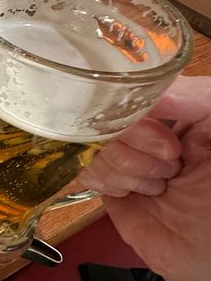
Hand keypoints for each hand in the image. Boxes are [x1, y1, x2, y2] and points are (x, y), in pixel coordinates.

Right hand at [79, 76, 210, 280]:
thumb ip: (195, 97)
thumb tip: (150, 90)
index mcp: (170, 107)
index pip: (130, 88)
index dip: (137, 111)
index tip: (168, 138)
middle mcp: (142, 127)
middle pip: (105, 115)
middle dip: (138, 144)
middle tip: (173, 165)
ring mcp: (120, 155)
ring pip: (92, 143)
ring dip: (128, 168)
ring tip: (161, 185)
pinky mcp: (104, 184)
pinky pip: (85, 170)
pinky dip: (109, 181)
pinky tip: (134, 192)